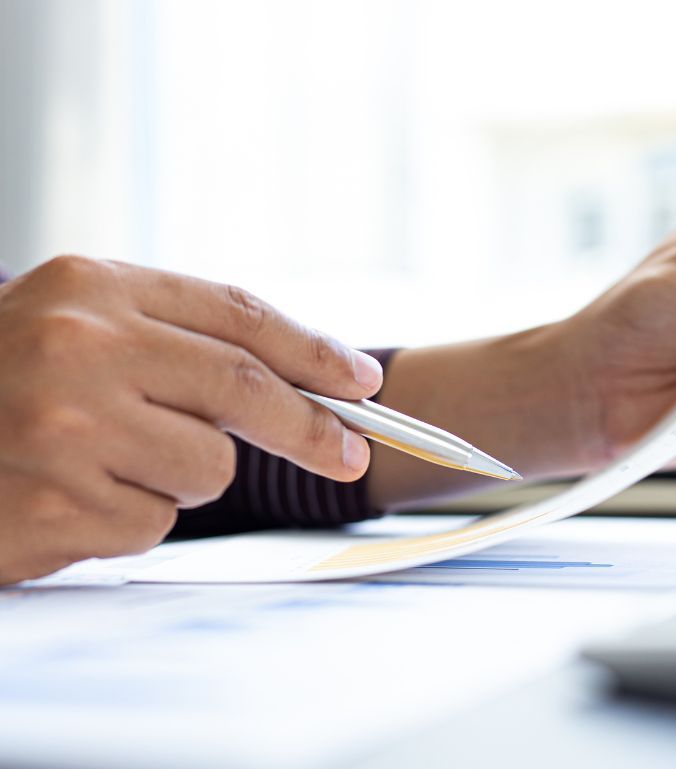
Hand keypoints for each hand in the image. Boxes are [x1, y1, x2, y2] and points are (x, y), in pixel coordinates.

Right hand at [0, 257, 381, 583]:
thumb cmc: (6, 379)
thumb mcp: (79, 326)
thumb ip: (180, 341)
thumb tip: (310, 383)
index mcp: (92, 286)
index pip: (238, 314)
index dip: (313, 349)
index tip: (362, 379)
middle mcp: (80, 348)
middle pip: (244, 391)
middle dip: (311, 427)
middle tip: (351, 451)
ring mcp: (66, 429)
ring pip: (207, 469)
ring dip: (181, 475)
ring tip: (105, 457)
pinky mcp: (59, 506)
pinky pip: (154, 522)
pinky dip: (131, 515)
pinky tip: (71, 493)